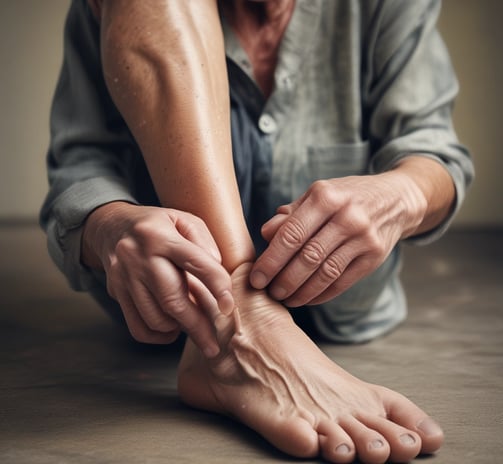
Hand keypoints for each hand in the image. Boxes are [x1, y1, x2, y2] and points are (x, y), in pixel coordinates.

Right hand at [82, 202, 233, 357]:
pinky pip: (137, 326)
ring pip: (155, 318)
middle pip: (173, 300)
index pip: (196, 263)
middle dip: (198, 326)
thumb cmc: (157, 224)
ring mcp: (125, 277)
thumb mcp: (183, 219)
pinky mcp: (116, 293)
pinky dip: (158, 336)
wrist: (111, 226)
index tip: (229, 307)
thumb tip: (217, 268)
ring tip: (196, 331)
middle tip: (215, 345)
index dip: (217, 286)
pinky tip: (172, 331)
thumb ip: (204, 241)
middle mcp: (140, 257)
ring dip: (179, 330)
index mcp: (162, 236)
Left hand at [250, 171, 426, 306]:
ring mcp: (364, 237)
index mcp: (326, 196)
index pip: (291, 234)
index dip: (271, 260)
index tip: (256, 278)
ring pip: (325, 273)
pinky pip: (342, 281)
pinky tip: (306, 298)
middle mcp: (347, 216)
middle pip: (308, 257)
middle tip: (269, 293)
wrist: (395, 199)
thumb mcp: (318, 195)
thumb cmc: (346, 197)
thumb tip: (265, 234)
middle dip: (283, 280)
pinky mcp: (374, 256)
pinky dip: (321, 294)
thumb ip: (291, 215)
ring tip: (285, 299)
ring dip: (301, 291)